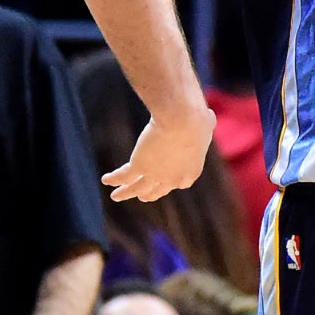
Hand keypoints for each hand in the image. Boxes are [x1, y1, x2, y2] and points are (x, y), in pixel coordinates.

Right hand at [101, 106, 216, 201]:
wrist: (182, 120)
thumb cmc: (196, 119)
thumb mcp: (205, 124)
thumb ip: (206, 126)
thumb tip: (208, 118)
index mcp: (191, 172)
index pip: (177, 183)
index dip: (168, 182)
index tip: (163, 180)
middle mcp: (173, 180)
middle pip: (156, 191)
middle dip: (148, 194)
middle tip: (142, 196)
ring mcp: (155, 175)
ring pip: (136, 189)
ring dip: (125, 193)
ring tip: (116, 196)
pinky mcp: (139, 166)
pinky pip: (123, 176)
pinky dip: (114, 179)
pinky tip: (106, 179)